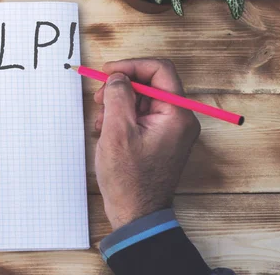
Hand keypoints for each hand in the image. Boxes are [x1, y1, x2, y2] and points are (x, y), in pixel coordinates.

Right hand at [93, 59, 200, 229]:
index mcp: (176, 114)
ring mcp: (171, 129)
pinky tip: (106, 129)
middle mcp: (179, 119)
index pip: (160, 70)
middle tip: (99, 97)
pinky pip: (142, 115)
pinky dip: (122, 116)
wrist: (136, 214)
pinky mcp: (160, 138)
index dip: (132, 66)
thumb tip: (118, 76)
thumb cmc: (129, 179)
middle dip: (122, 86)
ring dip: (119, 103)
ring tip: (101, 120)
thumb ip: (118, 96)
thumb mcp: (117, 132)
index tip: (108, 71)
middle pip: (150, 84)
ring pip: (143, 99)